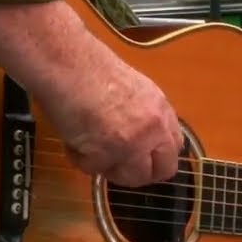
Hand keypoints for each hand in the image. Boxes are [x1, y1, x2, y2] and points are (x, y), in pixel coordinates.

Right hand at [39, 55, 183, 187]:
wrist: (67, 63)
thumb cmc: (90, 67)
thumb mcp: (134, 88)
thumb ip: (145, 115)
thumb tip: (144, 139)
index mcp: (160, 109)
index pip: (174, 147)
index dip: (157, 157)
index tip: (144, 159)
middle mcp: (152, 129)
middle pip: (160, 170)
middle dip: (139, 172)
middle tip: (118, 165)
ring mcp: (131, 144)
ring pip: (129, 177)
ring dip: (110, 168)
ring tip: (91, 146)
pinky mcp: (104, 155)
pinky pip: (94, 170)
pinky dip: (81, 158)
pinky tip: (74, 136)